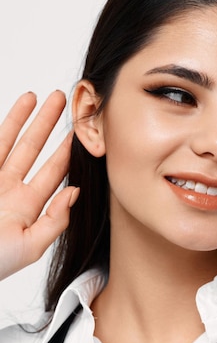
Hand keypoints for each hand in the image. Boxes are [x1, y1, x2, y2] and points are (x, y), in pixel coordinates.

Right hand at [0, 91, 78, 280]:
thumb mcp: (30, 246)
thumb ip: (55, 221)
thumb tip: (75, 193)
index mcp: (28, 207)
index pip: (53, 173)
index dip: (67, 152)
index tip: (82, 131)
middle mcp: (10, 190)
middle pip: (34, 150)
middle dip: (48, 125)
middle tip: (65, 100)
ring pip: (10, 142)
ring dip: (23, 119)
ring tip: (37, 96)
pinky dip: (4, 128)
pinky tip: (16, 108)